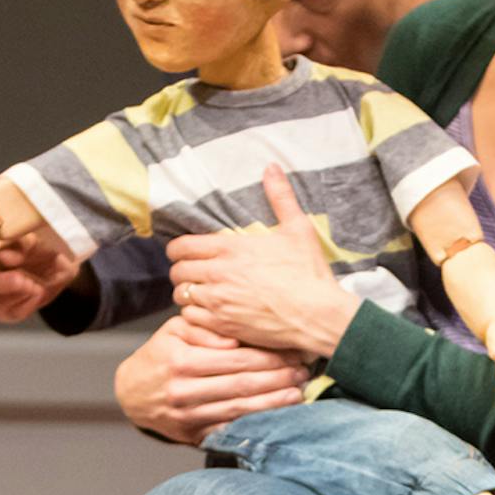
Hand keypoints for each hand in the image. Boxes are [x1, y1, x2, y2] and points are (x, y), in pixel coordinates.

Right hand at [0, 182, 78, 322]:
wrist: (60, 264)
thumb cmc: (39, 245)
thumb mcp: (34, 237)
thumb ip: (17, 242)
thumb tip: (2, 254)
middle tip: (18, 278)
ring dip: (9, 297)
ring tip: (33, 285)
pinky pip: (5, 314)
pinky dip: (24, 305)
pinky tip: (37, 292)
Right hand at [114, 314, 307, 444]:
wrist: (132, 394)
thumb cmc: (161, 355)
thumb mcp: (174, 331)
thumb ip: (204, 330)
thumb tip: (235, 339)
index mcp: (182, 361)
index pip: (236, 359)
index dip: (269, 357)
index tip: (293, 353)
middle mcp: (185, 391)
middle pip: (243, 385)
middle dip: (278, 379)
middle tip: (304, 372)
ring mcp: (189, 417)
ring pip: (240, 410)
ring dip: (274, 403)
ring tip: (299, 394)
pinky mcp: (193, 435)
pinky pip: (230, 429)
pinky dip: (256, 424)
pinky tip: (278, 417)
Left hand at [166, 164, 356, 355]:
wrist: (317, 315)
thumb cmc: (309, 273)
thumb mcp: (298, 229)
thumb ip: (280, 197)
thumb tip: (271, 167)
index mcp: (230, 249)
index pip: (181, 247)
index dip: (177, 249)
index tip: (184, 252)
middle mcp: (218, 274)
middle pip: (177, 272)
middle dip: (182, 271)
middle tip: (194, 273)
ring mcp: (218, 302)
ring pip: (181, 296)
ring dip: (187, 294)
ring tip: (200, 294)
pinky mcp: (224, 326)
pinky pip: (191, 320)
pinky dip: (195, 316)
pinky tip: (209, 314)